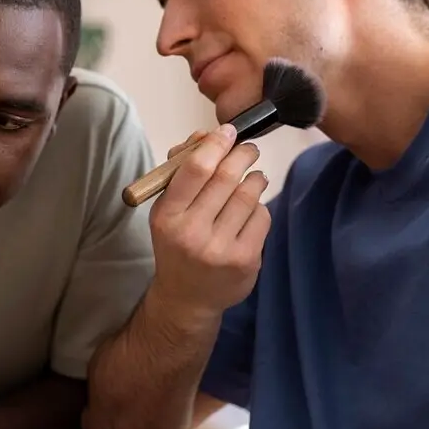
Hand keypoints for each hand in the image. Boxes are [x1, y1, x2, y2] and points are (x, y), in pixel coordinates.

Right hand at [148, 123, 268, 318]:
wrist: (187, 297)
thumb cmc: (177, 243)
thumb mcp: (167, 210)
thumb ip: (182, 171)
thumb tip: (206, 136)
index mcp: (167, 216)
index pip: (194, 170)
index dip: (215, 144)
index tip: (228, 131)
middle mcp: (192, 233)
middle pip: (226, 177)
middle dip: (242, 154)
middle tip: (248, 148)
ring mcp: (220, 248)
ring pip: (248, 194)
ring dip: (254, 178)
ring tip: (252, 177)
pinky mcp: (245, 259)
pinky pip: (261, 216)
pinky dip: (259, 205)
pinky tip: (251, 209)